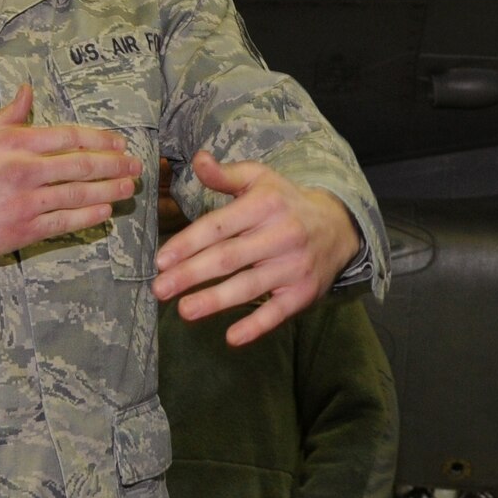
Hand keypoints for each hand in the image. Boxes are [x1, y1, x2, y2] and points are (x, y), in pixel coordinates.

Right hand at [0, 84, 142, 264]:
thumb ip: (7, 115)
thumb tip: (28, 90)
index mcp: (13, 142)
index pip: (69, 136)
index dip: (100, 139)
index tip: (120, 142)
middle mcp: (23, 170)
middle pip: (82, 165)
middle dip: (115, 165)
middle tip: (137, 166)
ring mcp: (24, 203)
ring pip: (78, 195)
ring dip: (109, 191)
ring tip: (129, 189)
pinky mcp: (21, 231)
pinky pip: (64, 223)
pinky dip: (88, 217)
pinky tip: (104, 213)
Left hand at [152, 150, 360, 345]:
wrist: (338, 226)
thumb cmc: (285, 202)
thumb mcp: (259, 180)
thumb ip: (225, 175)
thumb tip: (198, 160)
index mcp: (265, 205)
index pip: (220, 225)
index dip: (189, 243)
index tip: (161, 260)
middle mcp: (281, 234)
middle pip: (229, 257)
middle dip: (192, 274)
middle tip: (160, 289)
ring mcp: (294, 265)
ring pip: (249, 286)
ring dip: (215, 301)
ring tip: (184, 311)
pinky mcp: (303, 292)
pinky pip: (278, 312)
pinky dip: (256, 325)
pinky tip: (232, 337)